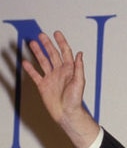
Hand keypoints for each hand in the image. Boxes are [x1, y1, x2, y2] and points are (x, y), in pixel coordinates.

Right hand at [23, 31, 99, 147]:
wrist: (66, 113)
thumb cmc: (75, 100)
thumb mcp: (79, 82)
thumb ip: (78, 67)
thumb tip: (79, 54)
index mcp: (69, 70)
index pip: (65, 53)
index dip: (61, 42)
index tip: (56, 33)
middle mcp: (60, 72)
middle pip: (53, 55)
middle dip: (47, 44)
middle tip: (41, 35)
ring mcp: (51, 78)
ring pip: (43, 62)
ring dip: (38, 53)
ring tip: (32, 43)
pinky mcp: (43, 86)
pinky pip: (35, 75)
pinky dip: (30, 68)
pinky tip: (25, 62)